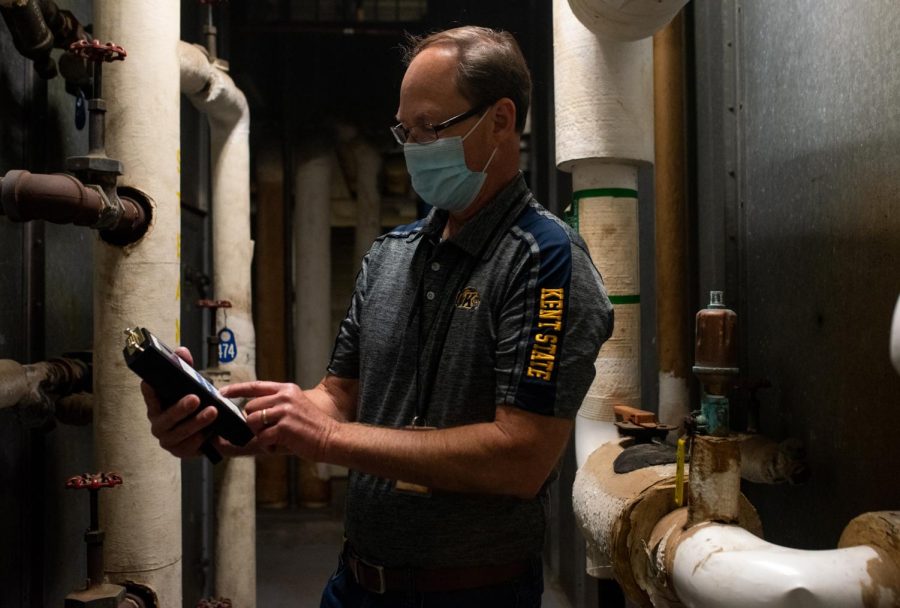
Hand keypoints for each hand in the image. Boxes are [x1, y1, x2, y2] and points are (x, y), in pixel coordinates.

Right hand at [141, 346, 217, 457]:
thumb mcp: (192, 385)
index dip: (149, 389)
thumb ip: (186, 367)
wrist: (208, 429)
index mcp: (157, 404)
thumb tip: (182, 351)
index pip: (149, 394)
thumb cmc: (194, 405)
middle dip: (180, 408)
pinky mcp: (179, 451)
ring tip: (212, 412)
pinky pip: (188, 447)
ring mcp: (168, 439)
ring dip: (196, 422)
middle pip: (165, 417)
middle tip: (196, 398)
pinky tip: (209, 433)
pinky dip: (199, 440)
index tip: (151, 382)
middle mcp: (158, 422)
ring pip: (179, 433)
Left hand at [221, 381, 339, 461]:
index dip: (236, 389)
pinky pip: (262, 438)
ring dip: (260, 434)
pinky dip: (268, 446)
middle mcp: (284, 397)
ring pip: (252, 422)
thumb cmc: (312, 427)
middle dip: (253, 423)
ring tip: (275, 439)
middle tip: (269, 432)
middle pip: (250, 407)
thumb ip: (275, 405)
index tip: (222, 392)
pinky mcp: (284, 428)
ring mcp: (284, 411)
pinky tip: (280, 446)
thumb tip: (249, 413)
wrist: (331, 438)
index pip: (255, 385)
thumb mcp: (295, 406)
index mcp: (286, 389)